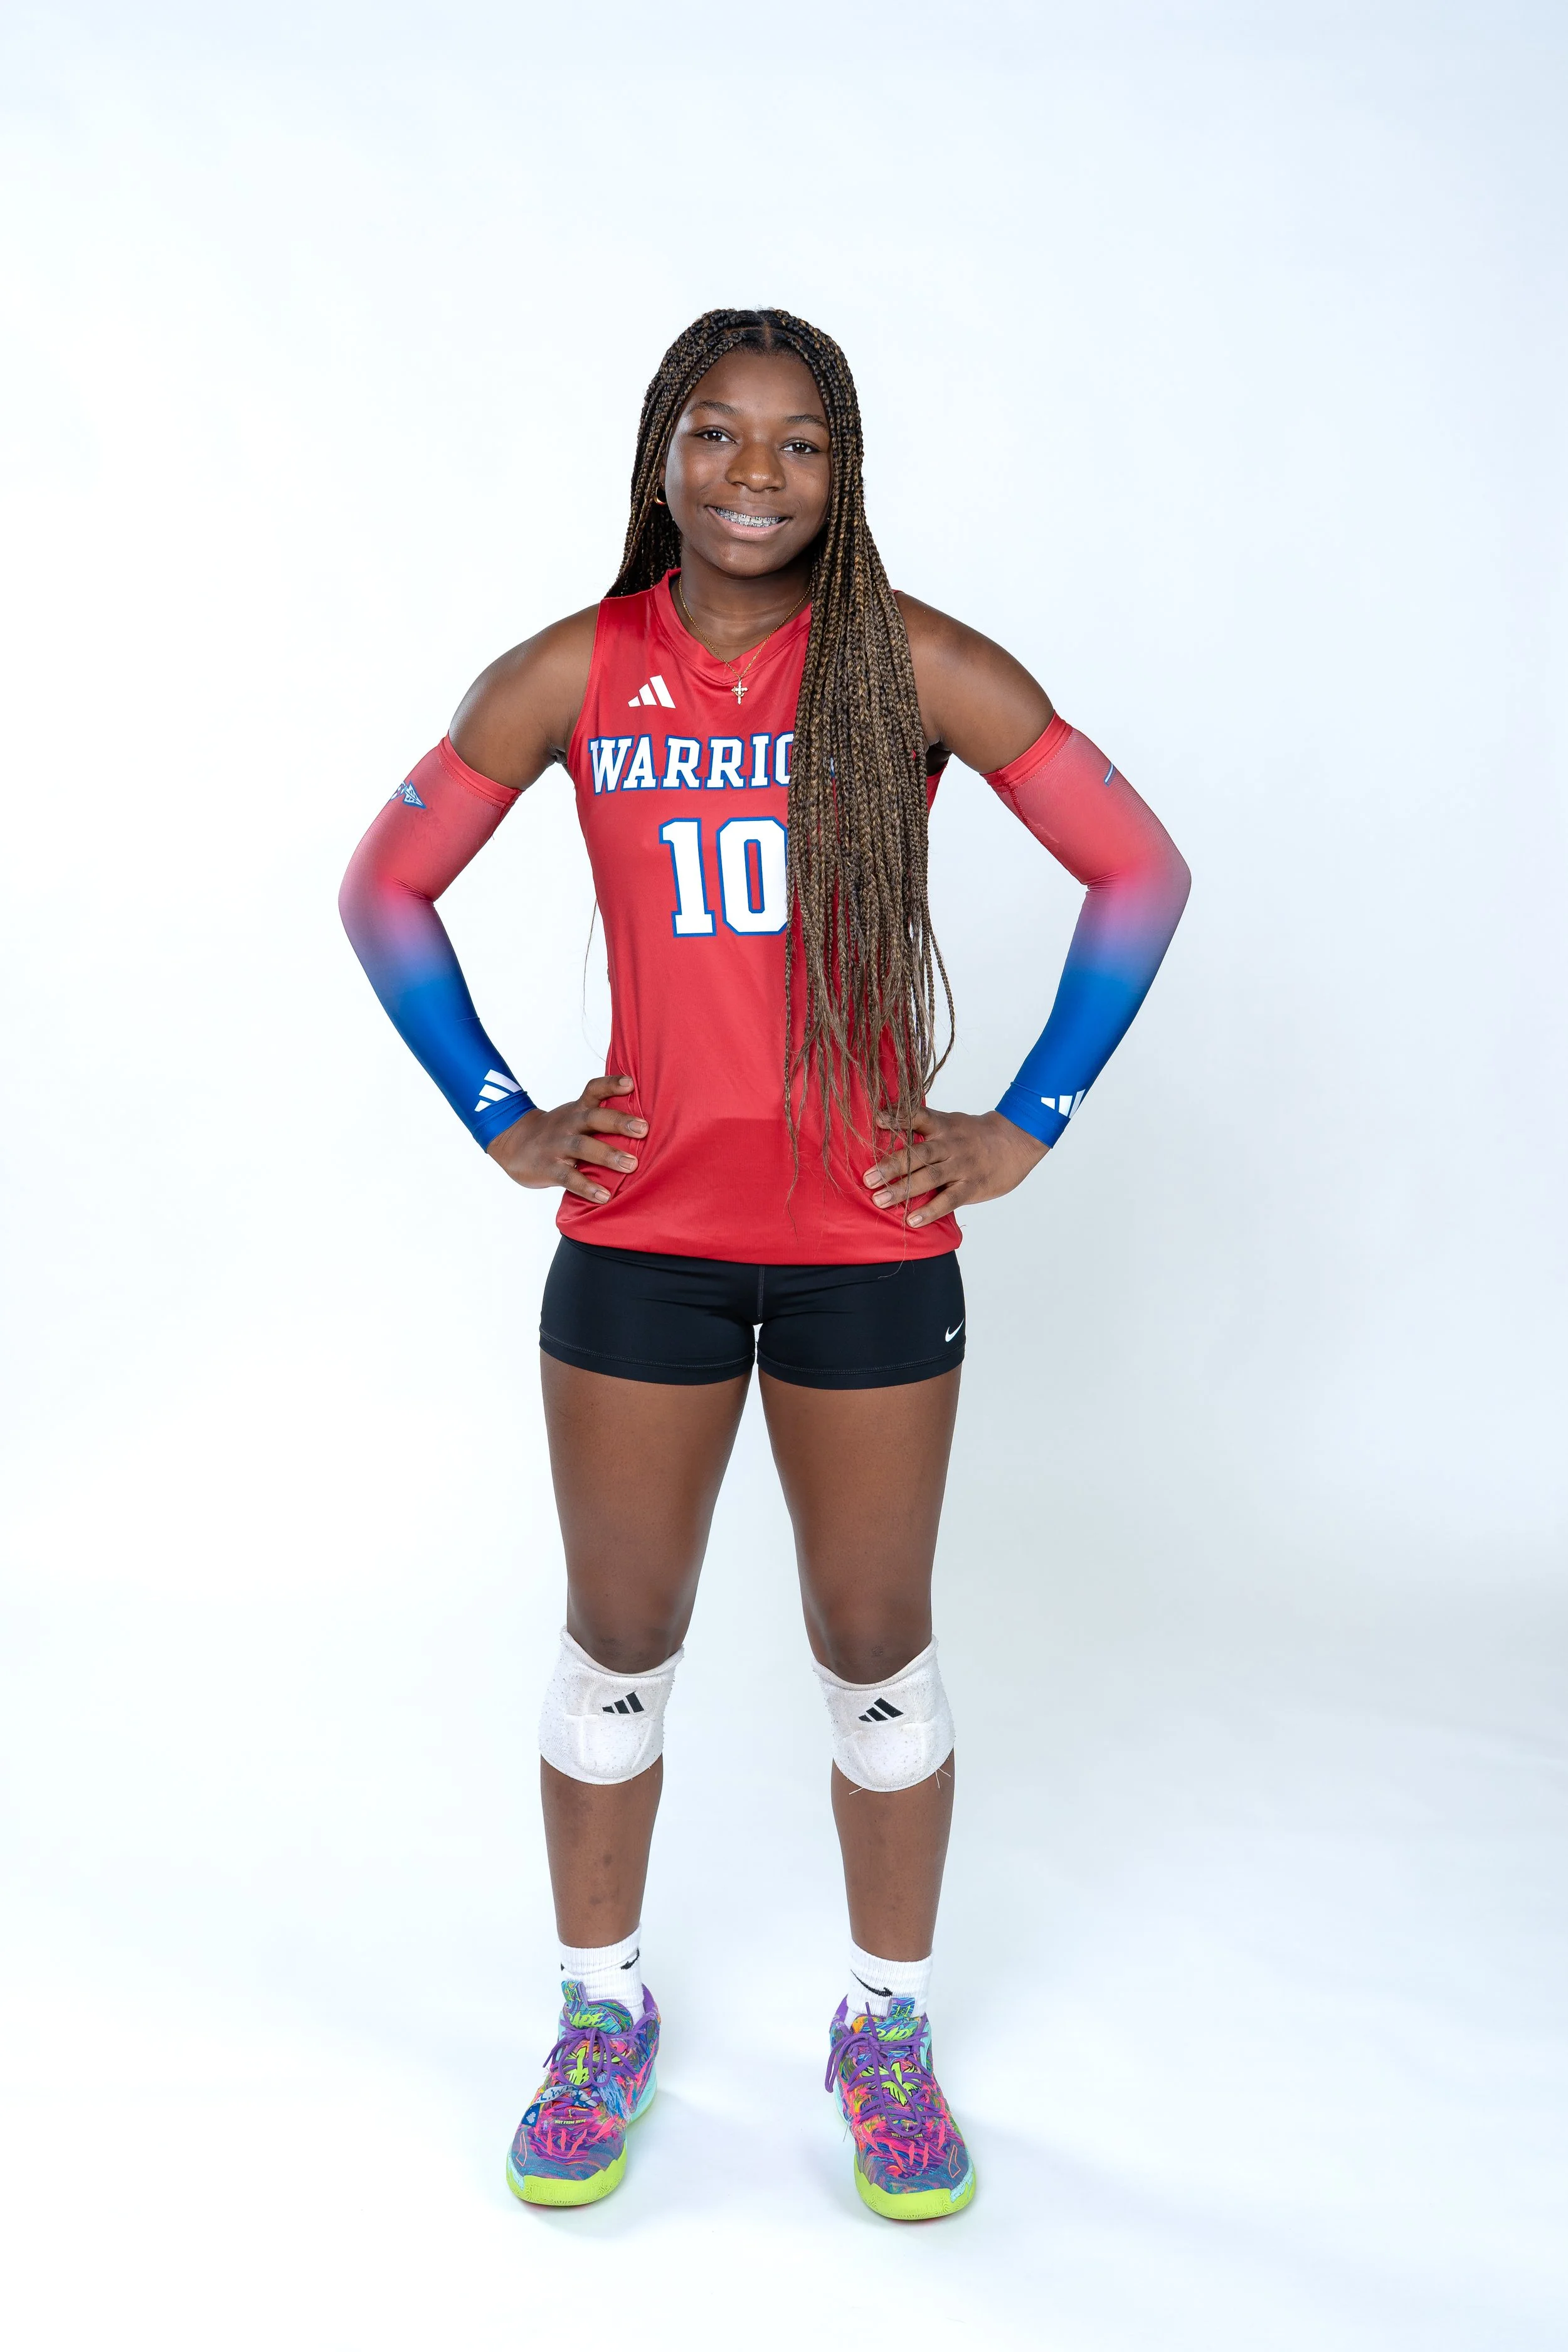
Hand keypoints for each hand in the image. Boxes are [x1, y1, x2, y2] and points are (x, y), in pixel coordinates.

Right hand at [485, 1074, 646, 1202]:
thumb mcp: (574, 1116)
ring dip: (607, 1155)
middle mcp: (569, 1124)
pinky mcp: (549, 1168)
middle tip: (643, 1129)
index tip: (630, 1083)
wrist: (513, 1145)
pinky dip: (587, 1187)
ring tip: (631, 1165)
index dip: (611, 1084)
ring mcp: (558, 1146)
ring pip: (583, 1147)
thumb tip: (644, 1123)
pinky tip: (604, 1196)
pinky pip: (569, 1178)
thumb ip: (601, 1116)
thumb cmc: (557, 1132)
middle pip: (593, 1118)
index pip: (594, 1090)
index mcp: (578, 1110)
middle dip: (619, 1122)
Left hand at [864, 1108, 1047, 1225]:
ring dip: (903, 1190)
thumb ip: (924, 1128)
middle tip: (868, 1178)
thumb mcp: (951, 1123)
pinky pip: (950, 1199)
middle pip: (919, 1153)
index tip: (877, 1119)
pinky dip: (930, 1210)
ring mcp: (962, 1166)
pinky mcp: (973, 1186)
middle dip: (891, 1166)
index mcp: (943, 1126)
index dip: (898, 1117)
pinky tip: (912, 1220)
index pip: (918, 1117)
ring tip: (880, 1201)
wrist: (1016, 1142)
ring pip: (930, 1177)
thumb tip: (886, 1131)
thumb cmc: (974, 1135)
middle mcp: (950, 1144)